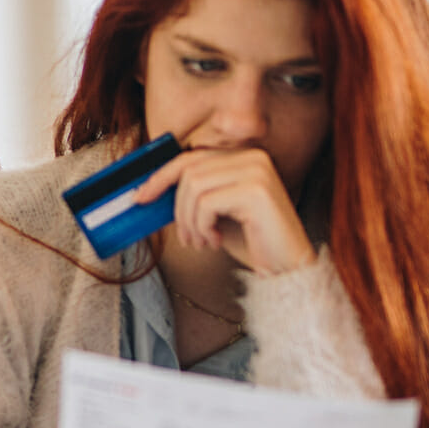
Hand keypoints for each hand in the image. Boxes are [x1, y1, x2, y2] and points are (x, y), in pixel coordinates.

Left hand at [135, 145, 315, 275]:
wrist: (287, 270)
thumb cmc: (254, 243)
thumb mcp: (217, 214)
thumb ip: (195, 197)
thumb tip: (154, 191)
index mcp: (245, 157)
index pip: (192, 157)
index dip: (161, 176)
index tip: (141, 197)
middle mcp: (254, 157)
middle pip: (189, 171)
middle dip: (177, 208)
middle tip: (185, 237)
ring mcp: (257, 170)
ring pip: (194, 187)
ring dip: (189, 221)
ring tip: (201, 242)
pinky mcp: (257, 190)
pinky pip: (207, 203)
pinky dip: (202, 226)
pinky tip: (215, 242)